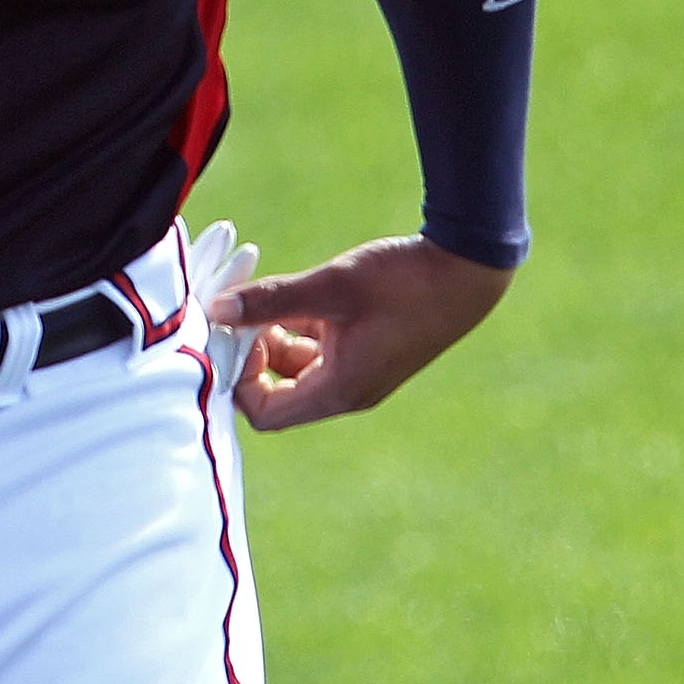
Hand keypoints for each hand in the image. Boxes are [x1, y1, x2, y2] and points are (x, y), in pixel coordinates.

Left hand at [203, 235, 514, 430]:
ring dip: (273, 339)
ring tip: (271, 299)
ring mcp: (358, 371)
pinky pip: (317, 352)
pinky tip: (295, 296)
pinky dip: (297, 329)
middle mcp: (347, 391)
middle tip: (243, 312)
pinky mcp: (366, 350)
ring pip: (295, 370)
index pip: (265, 413)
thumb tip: (215, 310)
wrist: (468, 269)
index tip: (235, 333)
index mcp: (340, 391)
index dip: (239, 378)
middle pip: (276, 393)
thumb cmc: (404, 281)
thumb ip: (269, 300)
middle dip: (252, 356)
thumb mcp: (330, 287)